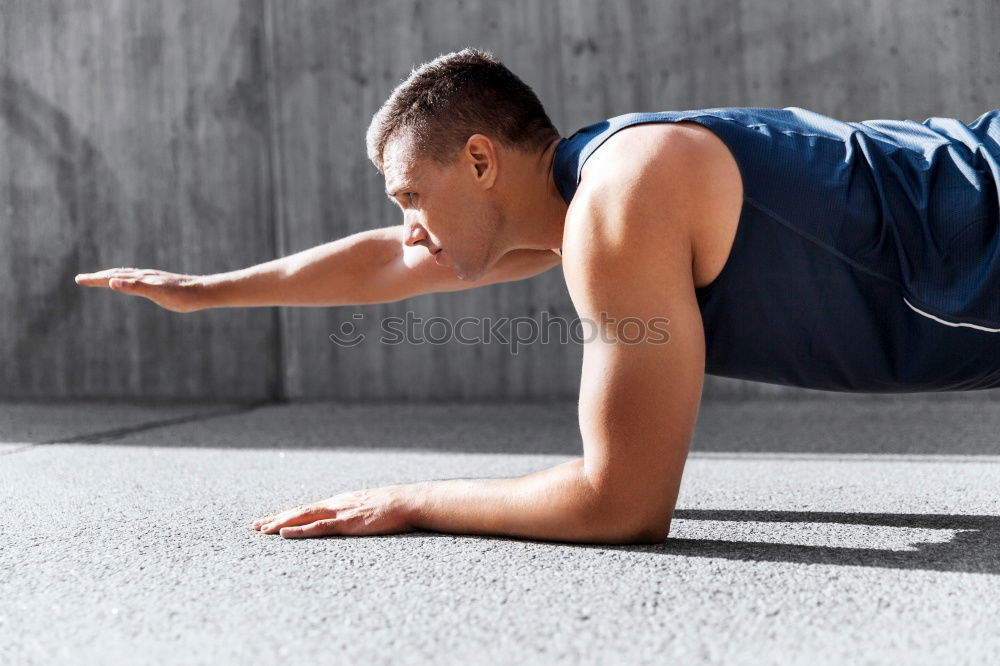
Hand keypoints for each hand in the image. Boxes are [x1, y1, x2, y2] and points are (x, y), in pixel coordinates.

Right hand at [74, 267, 204, 312]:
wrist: (203, 291)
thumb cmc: (181, 295)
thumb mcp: (157, 292)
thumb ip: (135, 287)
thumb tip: (112, 281)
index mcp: (140, 278)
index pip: (112, 277)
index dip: (95, 279)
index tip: (79, 280)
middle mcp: (144, 276)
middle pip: (116, 274)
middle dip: (98, 277)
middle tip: (82, 279)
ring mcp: (152, 279)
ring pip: (127, 275)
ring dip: (112, 276)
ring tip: (103, 278)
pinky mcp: (160, 283)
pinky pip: (138, 280)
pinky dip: (127, 280)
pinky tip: (132, 283)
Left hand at [252, 485, 415, 538]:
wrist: (408, 501)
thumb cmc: (394, 507)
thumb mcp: (370, 508)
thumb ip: (356, 512)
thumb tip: (352, 519)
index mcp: (341, 502)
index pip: (309, 508)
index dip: (289, 514)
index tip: (272, 520)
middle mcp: (335, 504)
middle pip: (300, 510)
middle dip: (277, 518)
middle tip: (256, 526)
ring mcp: (340, 512)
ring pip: (303, 516)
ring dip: (280, 523)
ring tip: (262, 530)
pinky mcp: (347, 523)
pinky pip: (318, 527)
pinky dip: (299, 530)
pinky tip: (283, 533)